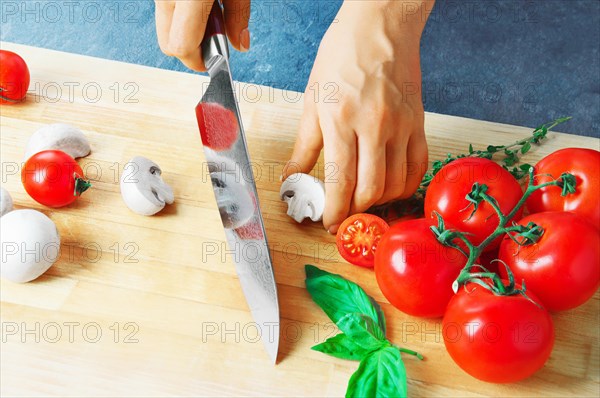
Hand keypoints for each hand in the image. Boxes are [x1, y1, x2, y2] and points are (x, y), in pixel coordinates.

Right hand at [155, 0, 250, 70]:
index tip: (215, 62)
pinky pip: (165, 11)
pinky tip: (198, 4)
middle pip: (168, 45)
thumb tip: (241, 46)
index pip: (183, 48)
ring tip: (207, 12)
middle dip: (190, 51)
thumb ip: (238, 16)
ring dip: (184, 31)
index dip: (199, 62)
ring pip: (165, 28)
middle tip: (212, 38)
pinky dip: (180, 15)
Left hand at [282, 0, 433, 233]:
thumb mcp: (312, 98)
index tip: (330, 225)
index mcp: (340, 118)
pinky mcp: (419, 123)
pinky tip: (390, 186)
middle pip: (371, 189)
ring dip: (378, 201)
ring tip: (363, 199)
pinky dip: (405, 186)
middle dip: (356, 211)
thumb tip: (291, 177)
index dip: (335, 211)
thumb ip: (304, 144)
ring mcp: (401, 125)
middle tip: (346, 215)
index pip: (340, 180)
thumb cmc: (341, 56)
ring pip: (396, 183)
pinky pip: (418, 167)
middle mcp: (374, 125)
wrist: (380, 26)